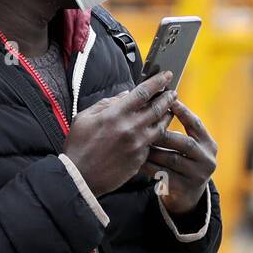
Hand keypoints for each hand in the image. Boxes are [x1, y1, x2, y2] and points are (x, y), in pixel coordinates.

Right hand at [64, 71, 175, 195]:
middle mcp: (130, 128)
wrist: (79, 177)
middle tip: (173, 93)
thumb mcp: (84, 118)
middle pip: (158, 108)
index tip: (167, 75)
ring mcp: (138, 145)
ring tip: (169, 111)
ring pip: (161, 127)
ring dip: (167, 117)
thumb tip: (125, 95)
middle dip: (168, 98)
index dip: (158, 82)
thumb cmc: (79, 146)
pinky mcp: (140, 159)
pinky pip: (153, 144)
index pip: (143, 93)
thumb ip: (106, 103)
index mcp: (116, 114)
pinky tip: (157, 132)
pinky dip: (156, 135)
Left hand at [141, 98, 216, 215]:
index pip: (196, 125)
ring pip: (172, 159)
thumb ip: (181, 129)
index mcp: (209, 145)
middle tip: (145, 126)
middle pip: (185, 143)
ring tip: (137, 141)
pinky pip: (163, 174)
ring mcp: (197, 175)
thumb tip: (162, 102)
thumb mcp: (189, 147)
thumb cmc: (183, 161)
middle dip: (164, 134)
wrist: (188, 194)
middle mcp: (207, 159)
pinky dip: (149, 166)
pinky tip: (137, 160)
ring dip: (153, 150)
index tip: (169, 101)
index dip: (183, 112)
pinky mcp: (184, 188)